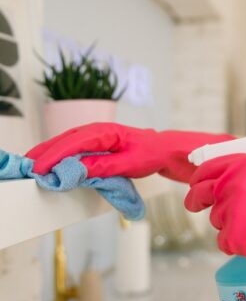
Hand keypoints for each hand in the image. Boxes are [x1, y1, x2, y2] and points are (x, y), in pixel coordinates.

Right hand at [26, 122, 233, 181]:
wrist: (163, 149)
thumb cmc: (150, 153)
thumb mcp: (130, 164)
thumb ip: (103, 166)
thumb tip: (77, 170)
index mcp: (107, 132)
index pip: (76, 143)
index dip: (56, 155)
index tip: (41, 168)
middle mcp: (99, 130)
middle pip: (66, 139)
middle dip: (46, 152)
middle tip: (28, 166)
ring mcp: (98, 135)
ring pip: (68, 141)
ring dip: (50, 152)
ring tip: (33, 163)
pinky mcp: (98, 143)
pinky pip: (75, 146)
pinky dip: (62, 153)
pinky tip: (53, 161)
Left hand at [185, 154, 245, 300]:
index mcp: (245, 165)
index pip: (209, 168)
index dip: (200, 177)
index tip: (196, 184)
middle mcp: (233, 184)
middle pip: (201, 192)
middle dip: (196, 200)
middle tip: (195, 205)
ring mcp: (230, 209)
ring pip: (217, 219)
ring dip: (229, 224)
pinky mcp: (232, 235)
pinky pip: (224, 240)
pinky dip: (236, 244)